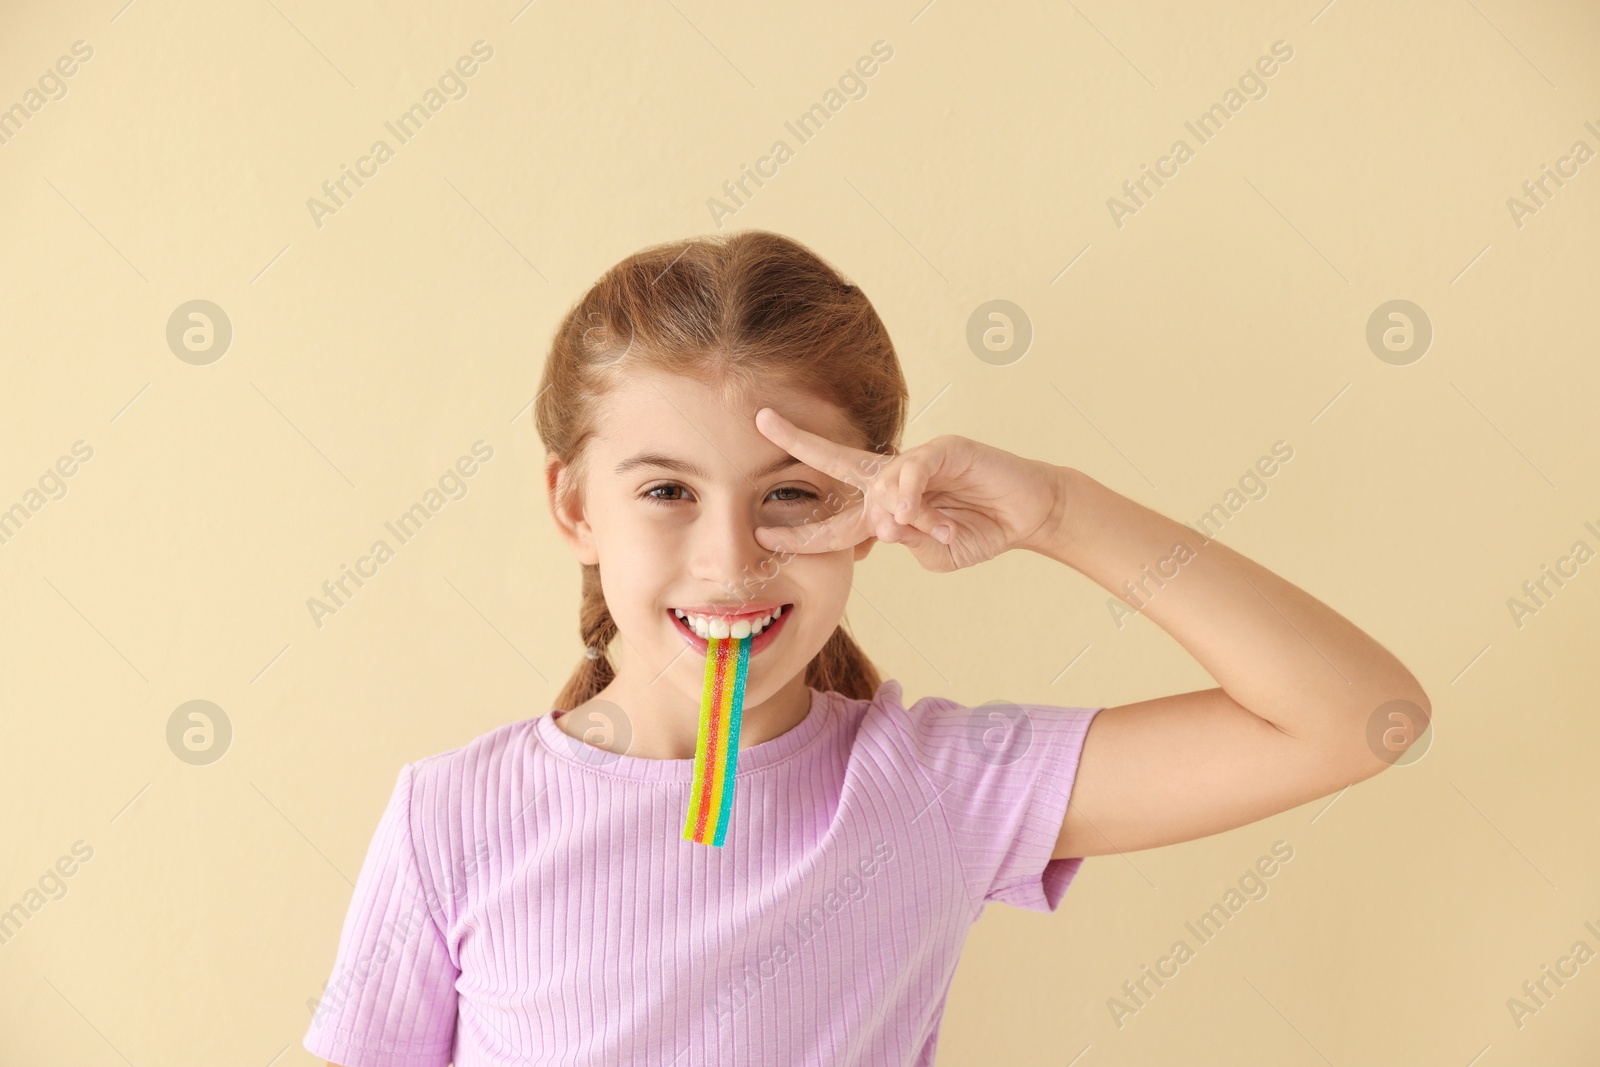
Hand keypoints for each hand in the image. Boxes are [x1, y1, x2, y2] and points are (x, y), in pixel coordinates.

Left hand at [751, 407, 1065, 572]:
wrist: (1028, 514)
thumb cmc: (979, 532)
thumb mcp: (937, 552)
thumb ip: (909, 541)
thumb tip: (884, 524)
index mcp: (884, 508)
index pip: (835, 520)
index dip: (802, 531)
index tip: (763, 536)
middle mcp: (894, 478)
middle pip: (837, 462)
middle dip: (799, 441)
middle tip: (763, 421)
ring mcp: (919, 460)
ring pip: (885, 484)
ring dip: (897, 514)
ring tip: (916, 528)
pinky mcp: (947, 449)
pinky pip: (916, 469)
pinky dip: (911, 491)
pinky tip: (912, 508)